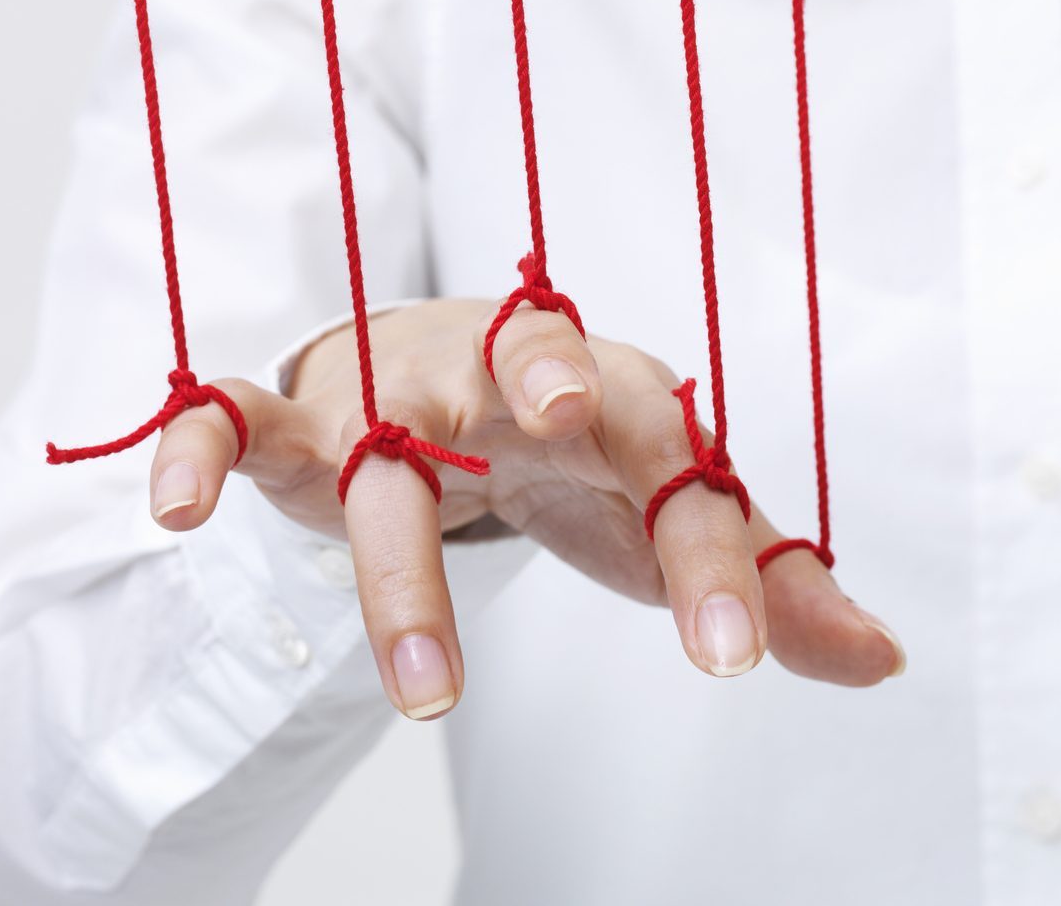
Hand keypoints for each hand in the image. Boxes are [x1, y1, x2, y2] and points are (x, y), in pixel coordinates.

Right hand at [139, 300, 903, 718]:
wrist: (460, 374)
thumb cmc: (583, 451)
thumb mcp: (671, 512)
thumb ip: (763, 578)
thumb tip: (882, 658)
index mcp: (620, 397)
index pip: (678, 462)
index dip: (712, 558)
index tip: (736, 656)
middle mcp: (508, 375)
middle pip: (531, 367)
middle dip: (552, 384)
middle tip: (578, 425)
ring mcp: (396, 388)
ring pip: (385, 449)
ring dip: (398, 563)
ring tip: (431, 694)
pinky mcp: (299, 415)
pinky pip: (238, 414)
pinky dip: (204, 445)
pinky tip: (178, 505)